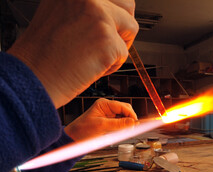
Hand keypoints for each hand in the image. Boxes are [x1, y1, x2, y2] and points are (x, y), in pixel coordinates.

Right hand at [7, 0, 137, 107]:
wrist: (34, 77)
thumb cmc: (45, 52)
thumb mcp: (62, 13)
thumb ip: (87, 8)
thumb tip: (114, 12)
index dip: (115, 13)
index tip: (110, 26)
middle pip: (128, 7)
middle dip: (123, 26)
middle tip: (106, 42)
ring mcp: (99, 17)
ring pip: (131, 28)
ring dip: (120, 45)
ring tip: (97, 55)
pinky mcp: (107, 40)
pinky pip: (125, 53)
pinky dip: (112, 65)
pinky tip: (92, 67)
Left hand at [64, 98, 137, 140]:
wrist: (73, 138)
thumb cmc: (83, 130)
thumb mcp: (102, 126)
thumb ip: (118, 124)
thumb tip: (133, 123)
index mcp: (104, 104)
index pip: (123, 106)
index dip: (131, 114)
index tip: (136, 124)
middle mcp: (107, 108)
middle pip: (125, 110)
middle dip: (130, 119)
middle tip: (132, 129)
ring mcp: (108, 115)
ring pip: (124, 117)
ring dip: (126, 124)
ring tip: (124, 132)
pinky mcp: (108, 122)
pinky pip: (120, 123)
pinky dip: (122, 128)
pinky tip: (120, 132)